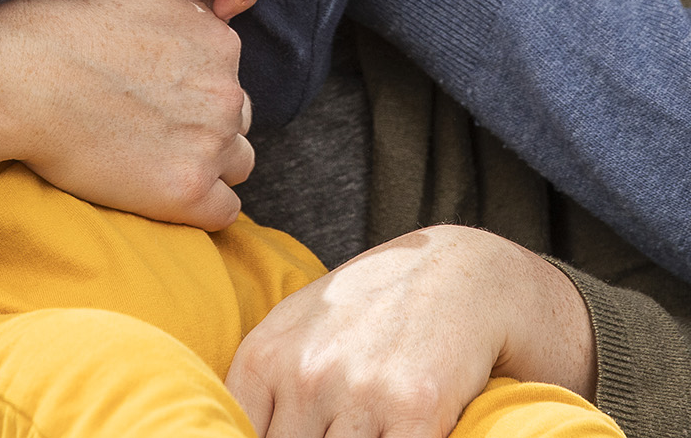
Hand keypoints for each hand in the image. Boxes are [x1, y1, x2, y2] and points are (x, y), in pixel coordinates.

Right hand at [0, 0, 254, 228]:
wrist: (19, 75)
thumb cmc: (63, 22)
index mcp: (220, 43)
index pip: (228, 77)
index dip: (196, 92)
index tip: (161, 100)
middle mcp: (225, 92)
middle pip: (236, 121)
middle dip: (205, 128)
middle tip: (153, 132)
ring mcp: (209, 142)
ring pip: (236, 165)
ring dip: (207, 167)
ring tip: (156, 164)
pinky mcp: (187, 190)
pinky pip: (222, 212)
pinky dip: (199, 208)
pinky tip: (163, 197)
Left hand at [225, 226, 595, 437]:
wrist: (459, 270)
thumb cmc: (371, 305)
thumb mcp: (296, 328)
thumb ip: (260, 387)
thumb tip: (231, 433)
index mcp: (266, 358)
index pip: (240, 437)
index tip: (298, 433)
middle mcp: (307, 375)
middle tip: (335, 428)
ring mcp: (361, 393)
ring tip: (370, 424)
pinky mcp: (416, 410)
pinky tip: (397, 431)